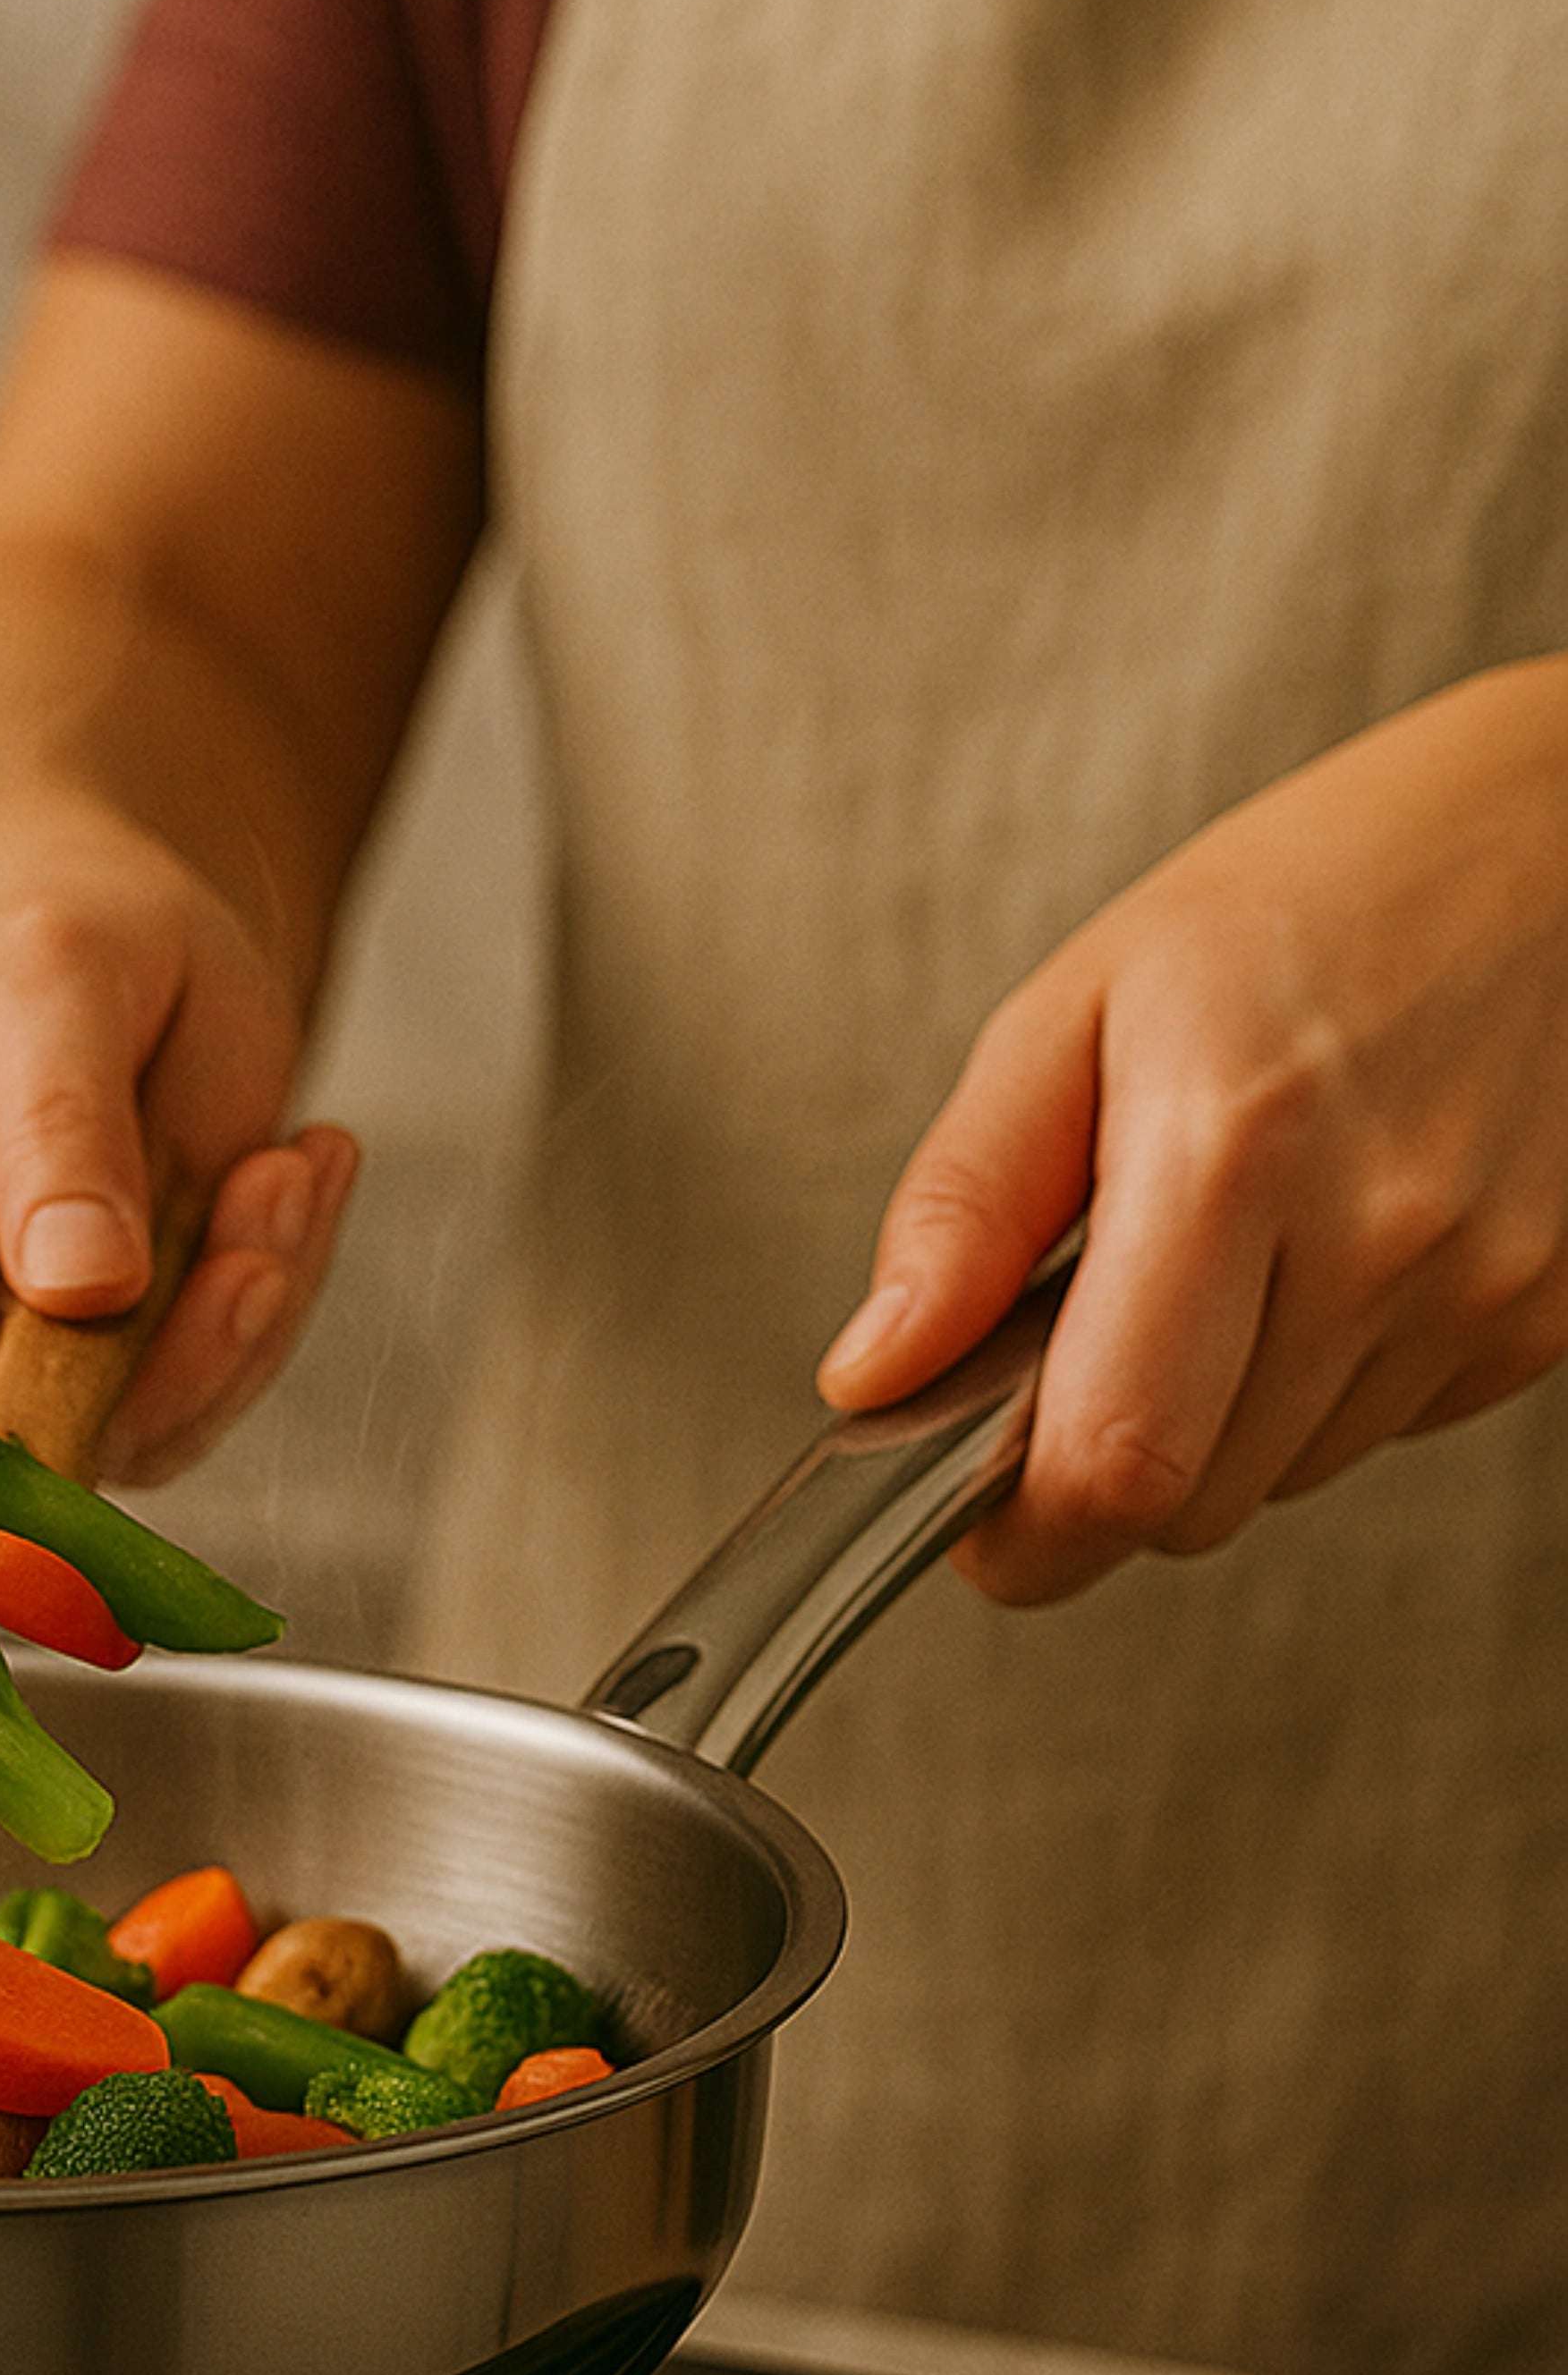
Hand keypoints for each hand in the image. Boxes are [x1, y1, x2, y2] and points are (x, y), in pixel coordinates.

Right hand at [0, 833, 359, 1484]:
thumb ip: (57, 1133)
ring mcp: (71, 1341)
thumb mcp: (52, 992)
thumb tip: (74, 1288)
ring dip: (259, 1295)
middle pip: (68, 1429)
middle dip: (189, 1343)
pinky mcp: (159, 1340)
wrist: (139, 940)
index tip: (116, 1311)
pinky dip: (291, 1269)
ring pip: (175, 1408)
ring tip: (286, 1163)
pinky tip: (304, 1162)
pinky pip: (241, 1357)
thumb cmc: (62, 943)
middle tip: (269, 1193)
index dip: (11, 1402)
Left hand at [817, 652, 1567, 1603]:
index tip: (976, 1523)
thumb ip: (964, 1207)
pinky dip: (1314, 1378)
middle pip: (1193, 1505)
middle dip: (1104, 1469)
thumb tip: (874, 1372)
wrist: (1550, 837)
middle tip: (1077, 1345)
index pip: (1119, 1460)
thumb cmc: (1298, 906)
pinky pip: (1379, 1426)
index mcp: (1232, 1147)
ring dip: (1212, 1417)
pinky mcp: (1548, 1312)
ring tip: (1217, 1251)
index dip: (1025, 1537)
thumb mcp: (1072, 1012)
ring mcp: (1485, 1283)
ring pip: (1280, 1477)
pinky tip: (1318, 1248)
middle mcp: (1381, 1233)